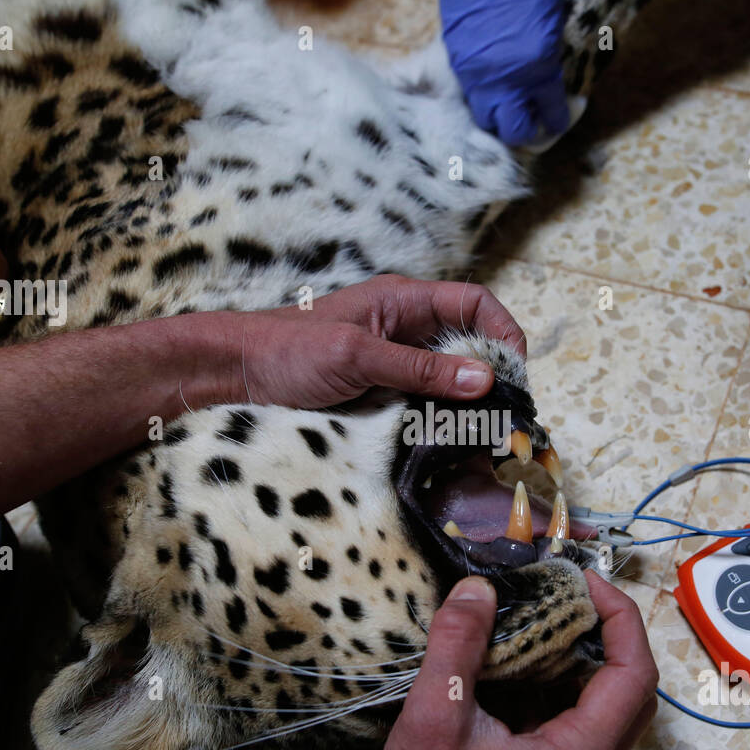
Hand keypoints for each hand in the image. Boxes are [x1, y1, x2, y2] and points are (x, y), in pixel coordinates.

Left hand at [192, 274, 527, 407]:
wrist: (233, 378)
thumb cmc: (287, 353)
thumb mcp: (357, 357)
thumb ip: (420, 369)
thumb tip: (485, 379)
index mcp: (404, 302)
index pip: (475, 303)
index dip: (502, 332)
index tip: (515, 374)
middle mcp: (405, 330)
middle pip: (469, 346)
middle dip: (492, 377)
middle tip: (506, 417)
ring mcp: (394, 365)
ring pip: (449, 382)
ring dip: (467, 408)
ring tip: (482, 439)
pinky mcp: (381, 397)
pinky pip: (424, 408)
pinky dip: (441, 425)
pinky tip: (447, 447)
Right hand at [359, 571, 658, 749]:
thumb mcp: (435, 718)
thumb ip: (457, 646)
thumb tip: (477, 591)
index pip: (635, 673)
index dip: (619, 617)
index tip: (585, 583)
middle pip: (632, 689)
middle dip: (607, 633)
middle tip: (569, 597)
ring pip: (607, 708)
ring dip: (583, 660)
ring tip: (543, 622)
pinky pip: (579, 726)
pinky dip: (561, 687)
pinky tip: (519, 667)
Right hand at [440, 0, 569, 145]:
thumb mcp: (553, 18)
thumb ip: (551, 51)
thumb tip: (548, 68)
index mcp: (538, 69)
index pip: (551, 113)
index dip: (558, 120)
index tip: (559, 119)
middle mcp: (504, 81)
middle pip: (512, 130)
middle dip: (524, 131)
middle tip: (531, 122)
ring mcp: (476, 74)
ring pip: (484, 117)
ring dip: (498, 116)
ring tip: (508, 106)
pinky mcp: (456, 62)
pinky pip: (469, 92)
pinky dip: (481, 94)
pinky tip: (490, 83)